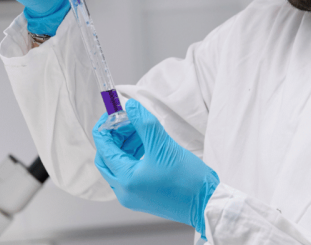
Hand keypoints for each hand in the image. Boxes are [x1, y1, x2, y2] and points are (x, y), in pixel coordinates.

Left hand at [93, 100, 218, 236]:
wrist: (206, 204)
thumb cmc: (188, 180)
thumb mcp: (164, 145)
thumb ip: (144, 123)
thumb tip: (130, 107)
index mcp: (126, 180)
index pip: (104, 148)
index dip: (106, 127)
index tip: (113, 112)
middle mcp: (124, 191)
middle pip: (107, 158)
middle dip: (115, 136)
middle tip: (127, 120)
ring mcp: (133, 196)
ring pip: (118, 165)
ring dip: (125, 145)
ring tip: (140, 130)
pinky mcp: (143, 196)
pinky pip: (129, 173)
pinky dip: (133, 156)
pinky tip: (146, 145)